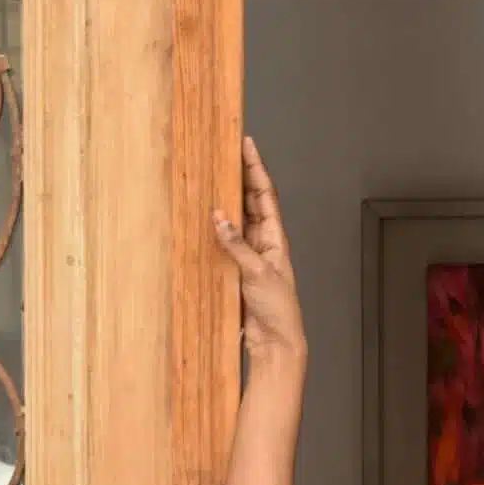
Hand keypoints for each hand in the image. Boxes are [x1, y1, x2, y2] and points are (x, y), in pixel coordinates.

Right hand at [213, 137, 306, 362]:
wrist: (275, 342)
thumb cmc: (277, 309)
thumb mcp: (257, 272)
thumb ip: (237, 245)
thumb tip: (218, 217)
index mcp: (276, 238)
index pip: (265, 194)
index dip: (256, 167)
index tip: (246, 143)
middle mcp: (265, 242)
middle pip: (252, 201)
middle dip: (241, 176)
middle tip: (225, 151)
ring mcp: (251, 255)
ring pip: (239, 220)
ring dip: (228, 200)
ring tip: (214, 176)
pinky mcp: (239, 270)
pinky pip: (228, 242)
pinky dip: (218, 229)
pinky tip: (206, 217)